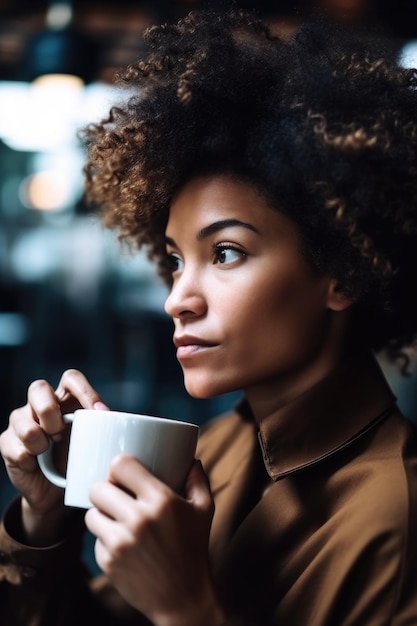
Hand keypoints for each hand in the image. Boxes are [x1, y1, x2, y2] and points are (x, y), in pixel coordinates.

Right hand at [0, 369, 108, 543]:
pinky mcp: (7, 444)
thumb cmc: (80, 463)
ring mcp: (20, 422)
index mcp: (64, 399)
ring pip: (21, 417)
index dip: (86, 391)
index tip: (101, 413)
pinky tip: (37, 461)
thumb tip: (139, 429)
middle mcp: (39, 405)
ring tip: (47, 449)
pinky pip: (14, 444)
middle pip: (38, 387)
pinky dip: (28, 455)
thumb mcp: (97, 445)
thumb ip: (109, 432)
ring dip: (39, 437)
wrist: (56, 496)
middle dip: (50, 411)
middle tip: (62, 433)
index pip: (71, 378)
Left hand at [85, 458, 224, 625]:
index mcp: (162, 501)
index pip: (121, 465)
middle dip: (105, 490)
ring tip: (116, 519)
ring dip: (100, 515)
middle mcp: (139, 519)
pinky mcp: (108, 562)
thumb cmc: (194, 550)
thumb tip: (192, 459)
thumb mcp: (204, 510)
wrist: (184, 599)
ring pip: (90, 514)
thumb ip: (198, 480)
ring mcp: (121, 542)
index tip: (123, 473)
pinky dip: (104, 540)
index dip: (119, 467)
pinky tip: (122, 545)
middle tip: (116, 496)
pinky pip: (95, 540)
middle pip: (99, 488)